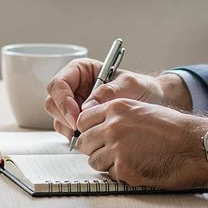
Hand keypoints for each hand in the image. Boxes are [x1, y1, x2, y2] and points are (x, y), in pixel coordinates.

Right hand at [44, 59, 191, 136]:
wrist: (154, 102)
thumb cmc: (142, 87)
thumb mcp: (129, 84)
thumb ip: (108, 92)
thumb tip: (87, 107)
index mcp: (80, 70)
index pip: (59, 84)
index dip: (63, 100)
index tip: (77, 116)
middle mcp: (74, 87)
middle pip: (53, 101)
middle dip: (64, 117)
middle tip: (80, 129)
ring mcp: (75, 104)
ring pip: (57, 118)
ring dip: (69, 129)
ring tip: (90, 133)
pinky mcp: (79, 121)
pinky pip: (68, 130)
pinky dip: (75, 136)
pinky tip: (92, 137)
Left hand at [75, 99, 207, 189]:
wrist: (196, 144)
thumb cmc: (175, 129)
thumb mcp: (142, 110)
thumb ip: (118, 117)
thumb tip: (99, 128)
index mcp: (117, 108)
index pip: (83, 121)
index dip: (89, 131)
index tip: (95, 137)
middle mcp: (113, 126)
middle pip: (84, 142)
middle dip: (94, 149)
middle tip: (109, 152)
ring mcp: (117, 148)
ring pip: (94, 161)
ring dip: (107, 163)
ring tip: (127, 160)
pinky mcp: (125, 168)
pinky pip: (110, 174)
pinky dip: (121, 174)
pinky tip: (138, 167)